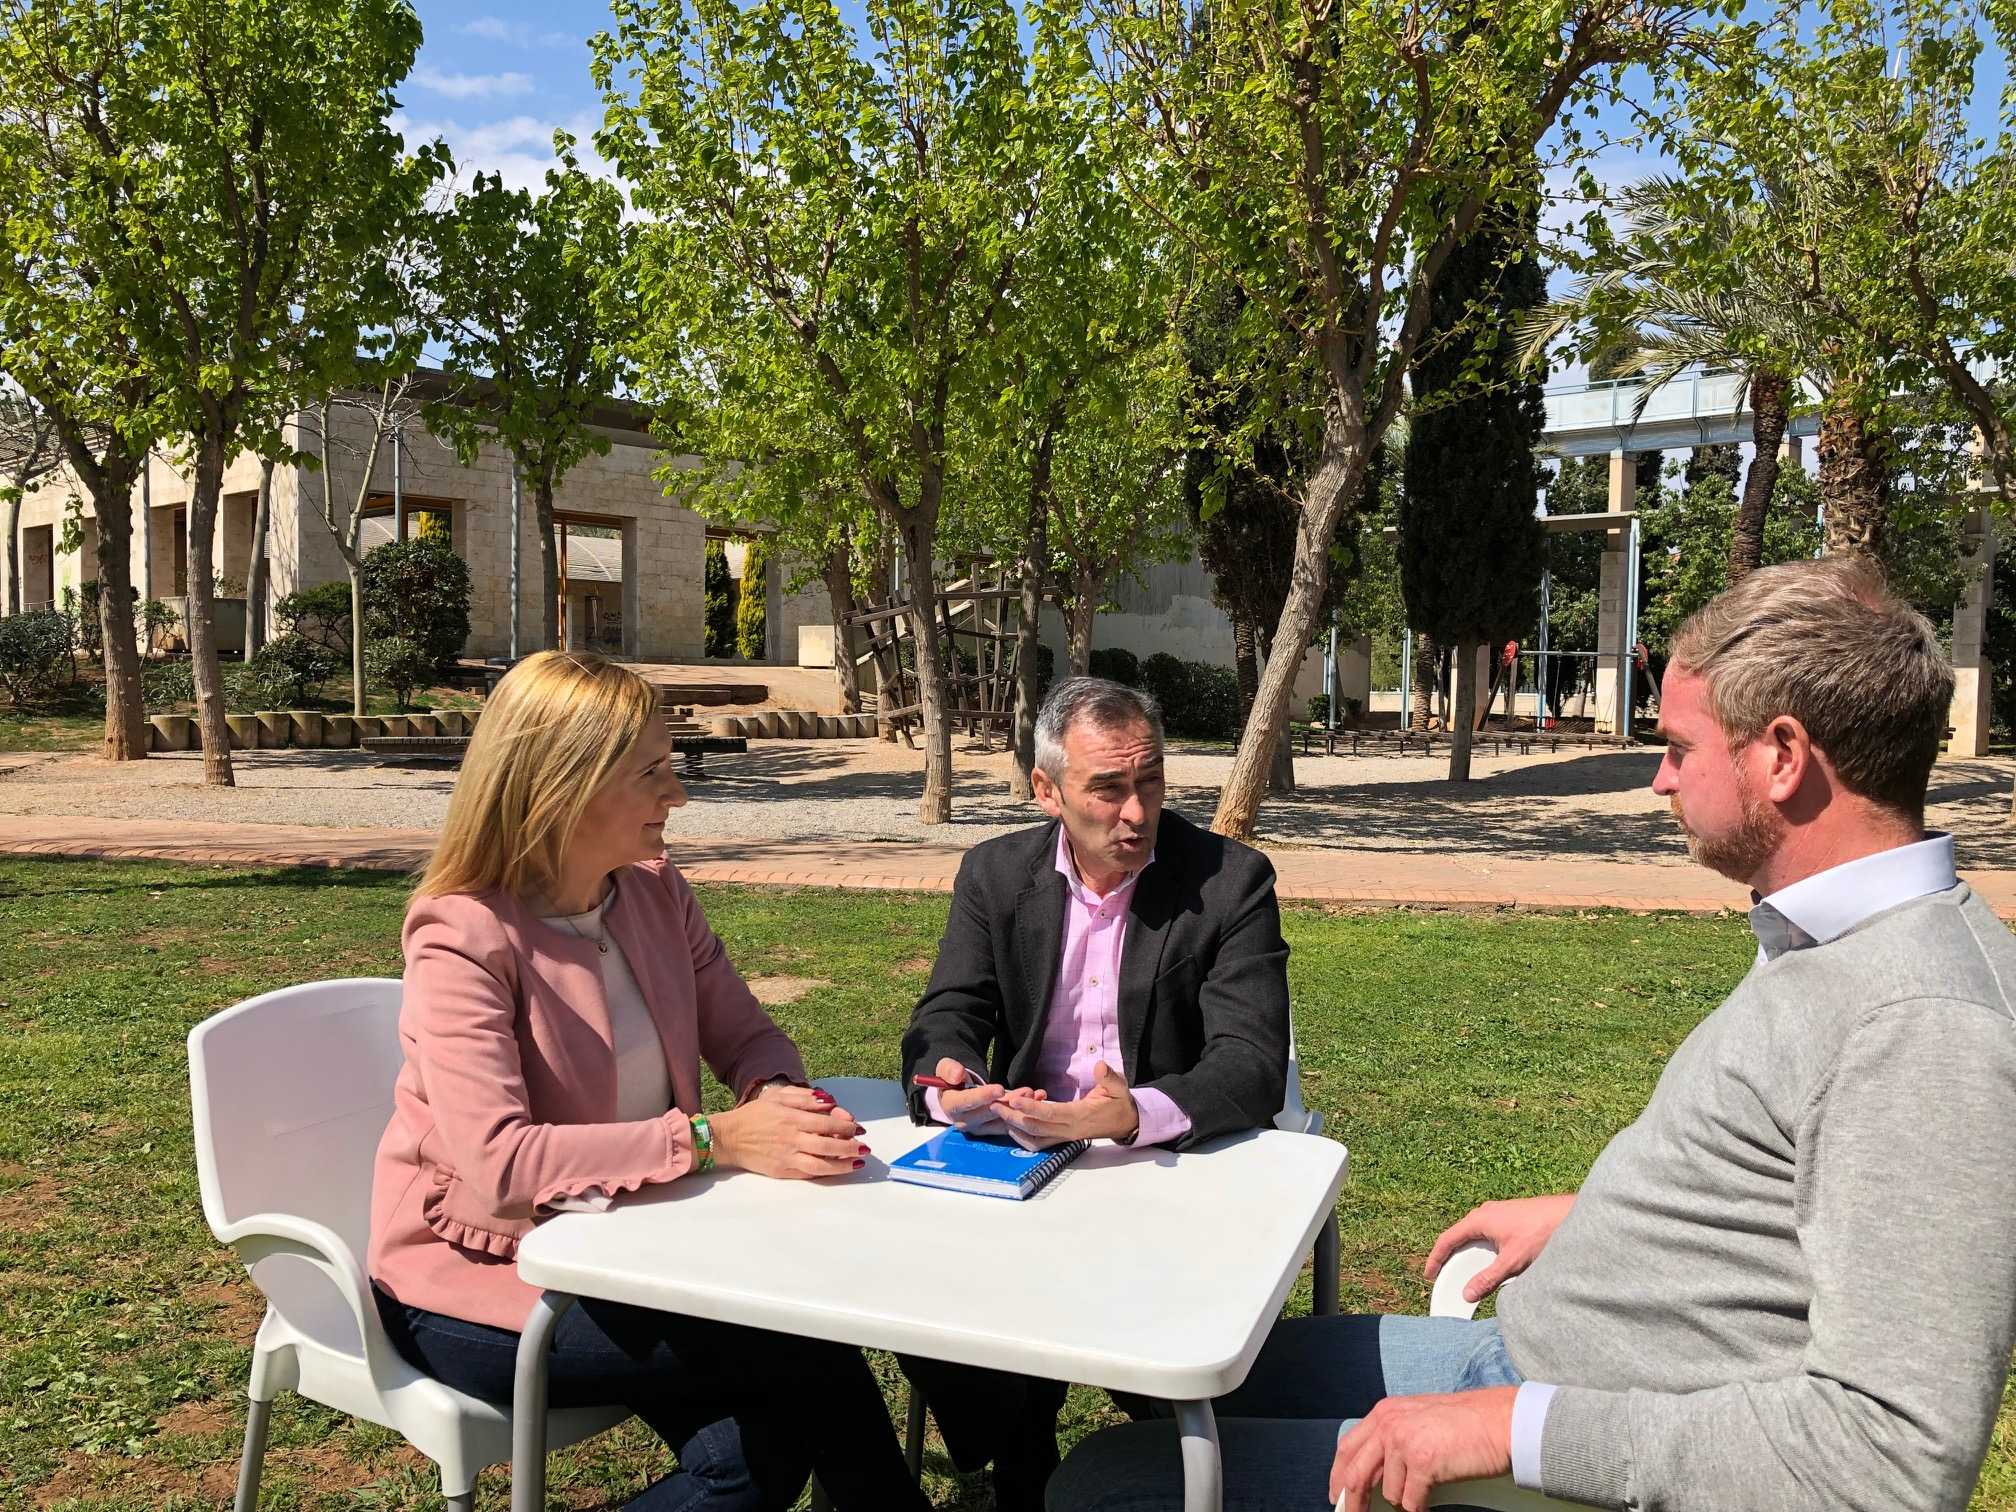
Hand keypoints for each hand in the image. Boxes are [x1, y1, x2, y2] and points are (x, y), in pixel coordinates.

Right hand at [708, 1085, 866, 1179]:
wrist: (729, 1138)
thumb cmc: (755, 1114)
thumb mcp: (778, 1097)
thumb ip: (805, 1098)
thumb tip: (830, 1102)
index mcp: (792, 1118)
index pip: (826, 1122)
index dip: (845, 1126)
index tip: (857, 1127)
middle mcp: (791, 1139)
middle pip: (828, 1144)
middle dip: (850, 1146)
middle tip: (865, 1147)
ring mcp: (787, 1157)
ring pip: (821, 1164)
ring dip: (843, 1164)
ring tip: (858, 1162)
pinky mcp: (783, 1171)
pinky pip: (809, 1174)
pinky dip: (827, 1172)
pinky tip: (838, 1169)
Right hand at [929, 1057, 1026, 1130]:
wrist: (956, 1094)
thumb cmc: (952, 1079)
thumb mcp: (946, 1068)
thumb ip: (949, 1069)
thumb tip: (957, 1075)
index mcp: (951, 1106)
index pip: (967, 1102)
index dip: (983, 1096)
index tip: (1000, 1089)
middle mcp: (964, 1121)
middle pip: (989, 1113)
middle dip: (1008, 1102)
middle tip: (1026, 1092)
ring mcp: (979, 1128)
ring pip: (1002, 1120)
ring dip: (1020, 1109)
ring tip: (1035, 1096)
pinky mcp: (992, 1130)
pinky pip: (1010, 1124)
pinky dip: (1024, 1113)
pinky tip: (1037, 1101)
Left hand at [993, 1061, 1137, 1148]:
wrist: (1126, 1123)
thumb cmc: (1119, 1103)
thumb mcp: (1119, 1087)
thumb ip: (1109, 1077)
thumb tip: (1099, 1066)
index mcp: (1080, 1116)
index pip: (1051, 1113)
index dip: (1031, 1108)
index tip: (1013, 1100)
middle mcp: (1069, 1130)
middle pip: (1036, 1127)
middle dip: (1013, 1118)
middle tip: (993, 1105)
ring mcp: (1065, 1136)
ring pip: (1035, 1137)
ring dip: (1014, 1127)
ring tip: (997, 1113)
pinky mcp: (1062, 1138)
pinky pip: (1040, 1142)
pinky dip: (1023, 1137)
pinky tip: (1011, 1126)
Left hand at [1329, 1388, 1515, 1511]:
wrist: (1499, 1421)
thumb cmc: (1468, 1421)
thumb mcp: (1418, 1419)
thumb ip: (1393, 1438)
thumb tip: (1377, 1473)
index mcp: (1385, 1412)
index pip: (1348, 1447)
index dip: (1338, 1473)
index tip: (1337, 1493)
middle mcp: (1388, 1424)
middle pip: (1355, 1473)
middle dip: (1352, 1501)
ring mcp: (1403, 1443)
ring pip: (1389, 1493)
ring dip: (1405, 1500)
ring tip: (1425, 1490)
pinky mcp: (1422, 1462)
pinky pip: (1411, 1502)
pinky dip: (1420, 1508)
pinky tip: (1431, 1501)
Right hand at [1424, 1194, 1576, 1303]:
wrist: (1570, 1215)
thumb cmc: (1541, 1232)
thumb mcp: (1512, 1261)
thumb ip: (1488, 1279)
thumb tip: (1468, 1293)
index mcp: (1479, 1219)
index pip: (1447, 1239)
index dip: (1435, 1258)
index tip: (1429, 1274)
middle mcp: (1485, 1213)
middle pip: (1461, 1239)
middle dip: (1453, 1260)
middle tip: (1448, 1279)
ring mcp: (1498, 1214)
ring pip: (1477, 1238)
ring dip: (1473, 1256)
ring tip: (1472, 1275)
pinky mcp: (1510, 1219)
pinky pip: (1490, 1237)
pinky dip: (1486, 1252)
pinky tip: (1495, 1265)